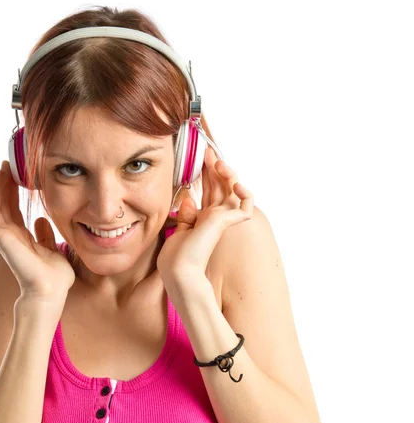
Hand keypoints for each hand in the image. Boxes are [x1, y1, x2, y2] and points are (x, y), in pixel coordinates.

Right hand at [0, 161, 75, 300]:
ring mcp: (3, 239)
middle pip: (0, 204)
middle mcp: (10, 237)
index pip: (12, 209)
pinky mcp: (1, 241)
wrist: (52, 291)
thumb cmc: (54, 277)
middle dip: (3, 184)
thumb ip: (45, 235)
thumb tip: (41, 220)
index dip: (13, 191)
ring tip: (3, 172)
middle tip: (9, 165)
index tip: (19, 174)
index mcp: (21, 238)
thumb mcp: (53, 249)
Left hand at [156, 148, 253, 281]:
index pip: (209, 191)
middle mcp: (215, 218)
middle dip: (215, 166)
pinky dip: (245, 193)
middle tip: (208, 151)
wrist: (179, 271)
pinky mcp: (227, 222)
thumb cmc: (176, 258)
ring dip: (228, 173)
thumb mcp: (178, 230)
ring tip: (218, 161)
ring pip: (234, 190)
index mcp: (203, 220)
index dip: (207, 174)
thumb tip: (189, 198)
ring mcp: (222, 220)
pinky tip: (234, 183)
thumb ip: (186, 215)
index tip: (201, 158)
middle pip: (220, 186)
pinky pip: (246, 205)